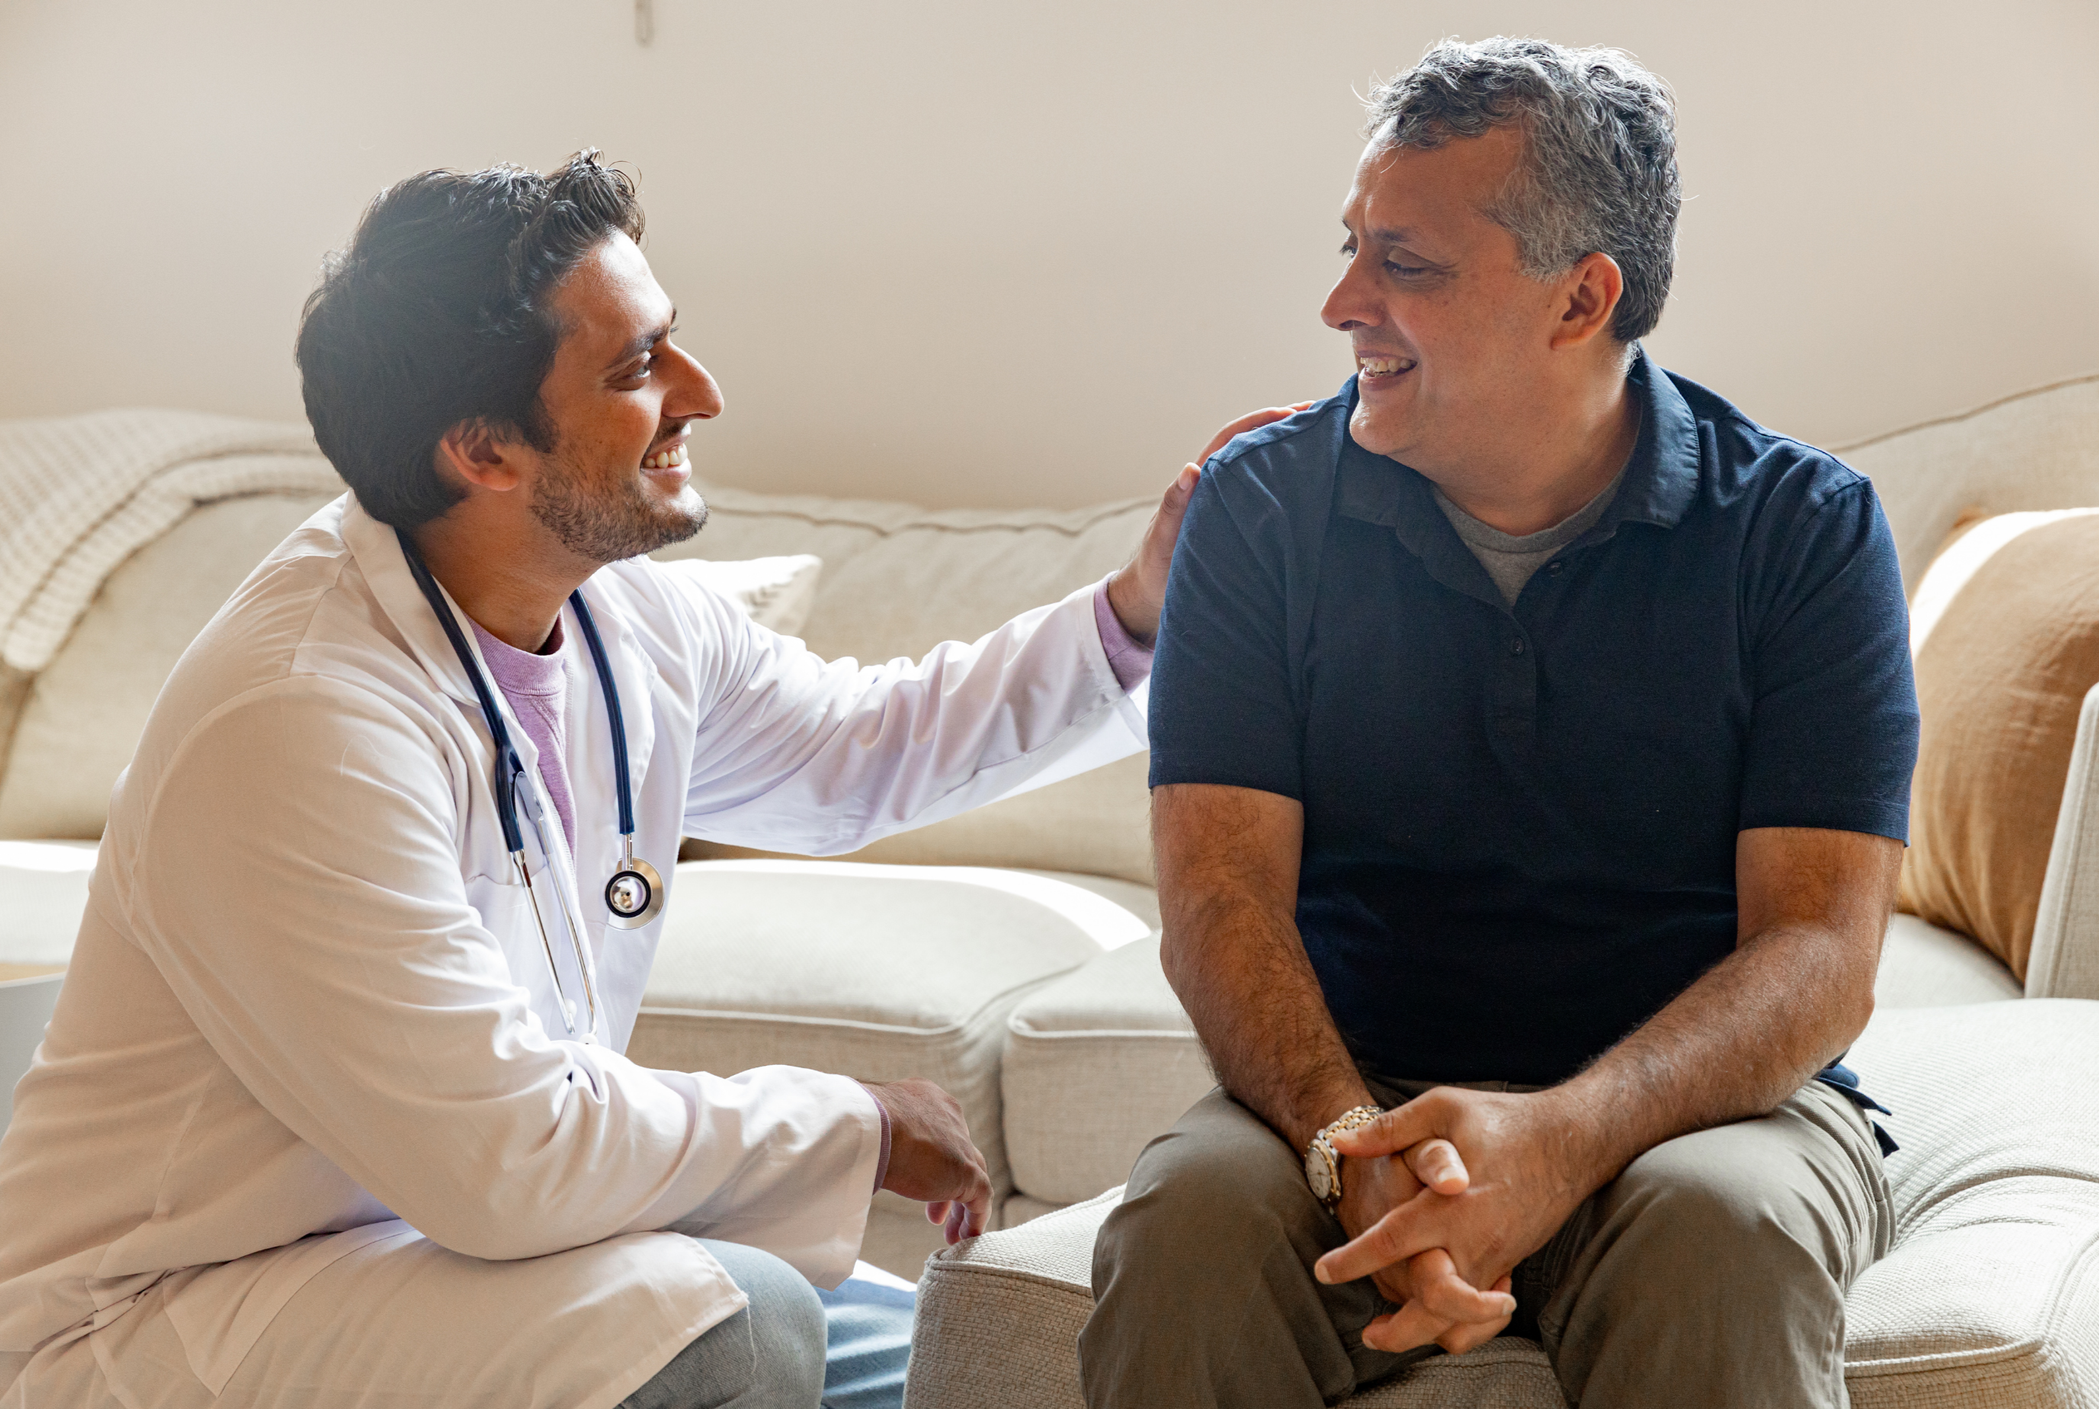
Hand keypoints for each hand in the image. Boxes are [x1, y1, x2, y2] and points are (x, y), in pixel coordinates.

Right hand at [865, 1078, 992, 1243]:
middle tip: (933, 1215)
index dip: (930, 1162)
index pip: (936, 1133)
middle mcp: (947, 1115)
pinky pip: (980, 1198)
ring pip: (972, 1177)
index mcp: (924, 1098)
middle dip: (945, 1186)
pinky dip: (974, 1218)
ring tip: (950, 1234)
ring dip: (961, 1208)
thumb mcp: (866, 1125)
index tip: (916, 1186)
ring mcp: (960, 1144)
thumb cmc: (857, 1122)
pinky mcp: (967, 1171)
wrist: (869, 1125)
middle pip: (956, 1154)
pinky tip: (963, 1238)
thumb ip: (872, 1137)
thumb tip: (853, 1152)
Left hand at [1105, 402, 1313, 645]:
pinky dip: (1288, 485)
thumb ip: (1175, 504)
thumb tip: (1190, 469)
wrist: (1153, 597)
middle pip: (1255, 446)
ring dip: (1290, 453)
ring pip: (1263, 469)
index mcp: (1201, 480)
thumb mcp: (1164, 535)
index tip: (1293, 413)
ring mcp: (1230, 504)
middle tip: (1323, 419)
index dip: (1262, 421)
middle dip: (1286, 428)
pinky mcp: (1239, 524)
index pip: (1234, 438)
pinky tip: (1312, 487)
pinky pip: (1266, 497)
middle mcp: (1218, 486)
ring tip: (1325, 444)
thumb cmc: (1155, 565)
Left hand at [1318, 1089, 1602, 1351]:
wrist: (1572, 1139)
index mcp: (1451, 1203)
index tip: (1324, 1272)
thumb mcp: (1443, 1107)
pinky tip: (1432, 1316)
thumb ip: (1390, 1129)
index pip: (1393, 1241)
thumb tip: (1340, 1142)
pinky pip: (1484, 1313)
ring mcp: (1498, 1257)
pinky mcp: (1511, 1262)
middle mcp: (1475, 1240)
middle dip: (1397, 1331)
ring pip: (1461, 1319)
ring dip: (1426, 1334)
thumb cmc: (1503, 1119)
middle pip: (1433, 1304)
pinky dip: (1458, 1325)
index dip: (1354, 1260)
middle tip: (1366, 1333)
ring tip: (1389, 1332)